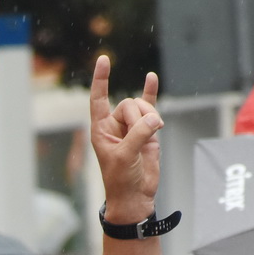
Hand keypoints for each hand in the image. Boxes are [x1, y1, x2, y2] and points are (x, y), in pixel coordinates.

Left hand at [90, 58, 162, 222]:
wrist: (135, 195)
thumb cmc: (121, 179)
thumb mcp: (125, 156)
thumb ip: (138, 134)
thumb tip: (154, 119)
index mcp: (101, 129)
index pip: (98, 98)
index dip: (101, 79)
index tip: (104, 59)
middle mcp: (115, 125)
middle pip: (128, 104)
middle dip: (139, 116)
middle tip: (143, 134)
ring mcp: (132, 127)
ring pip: (143, 107)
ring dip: (150, 115)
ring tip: (155, 131)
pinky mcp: (148, 131)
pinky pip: (150, 107)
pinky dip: (151, 93)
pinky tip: (151, 77)